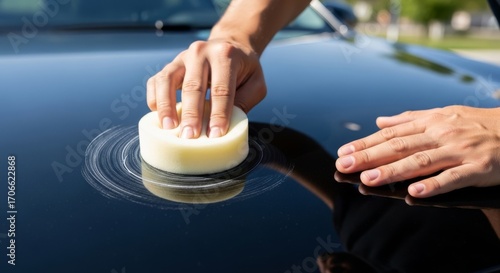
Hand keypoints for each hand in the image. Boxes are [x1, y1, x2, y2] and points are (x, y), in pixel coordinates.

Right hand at [147, 39, 265, 137]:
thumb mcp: (256, 83)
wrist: (229, 46)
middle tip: (190, 137)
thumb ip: (246, 101)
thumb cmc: (244, 70)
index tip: (215, 135)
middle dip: (191, 114)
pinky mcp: (170, 66)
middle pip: (193, 86)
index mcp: (225, 55)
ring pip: (167, 80)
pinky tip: (157, 115)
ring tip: (169, 128)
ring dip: (166, 106)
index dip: (218, 114)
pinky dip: (154, 98)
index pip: (221, 89)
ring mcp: (181, 58)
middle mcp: (200, 52)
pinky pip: (155, 81)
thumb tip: (228, 123)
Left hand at [335, 106, 499, 197]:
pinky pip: (453, 178)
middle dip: (369, 156)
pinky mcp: (479, 168)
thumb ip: (410, 118)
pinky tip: (413, 194)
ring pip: (420, 162)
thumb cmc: (476, 124)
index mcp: (430, 122)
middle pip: (400, 146)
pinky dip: (433, 186)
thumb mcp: (443, 114)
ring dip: (393, 171)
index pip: (391, 134)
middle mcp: (441, 134)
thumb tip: (380, 120)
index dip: (366, 143)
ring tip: (369, 180)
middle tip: (344, 165)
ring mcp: (460, 151)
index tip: (344, 152)